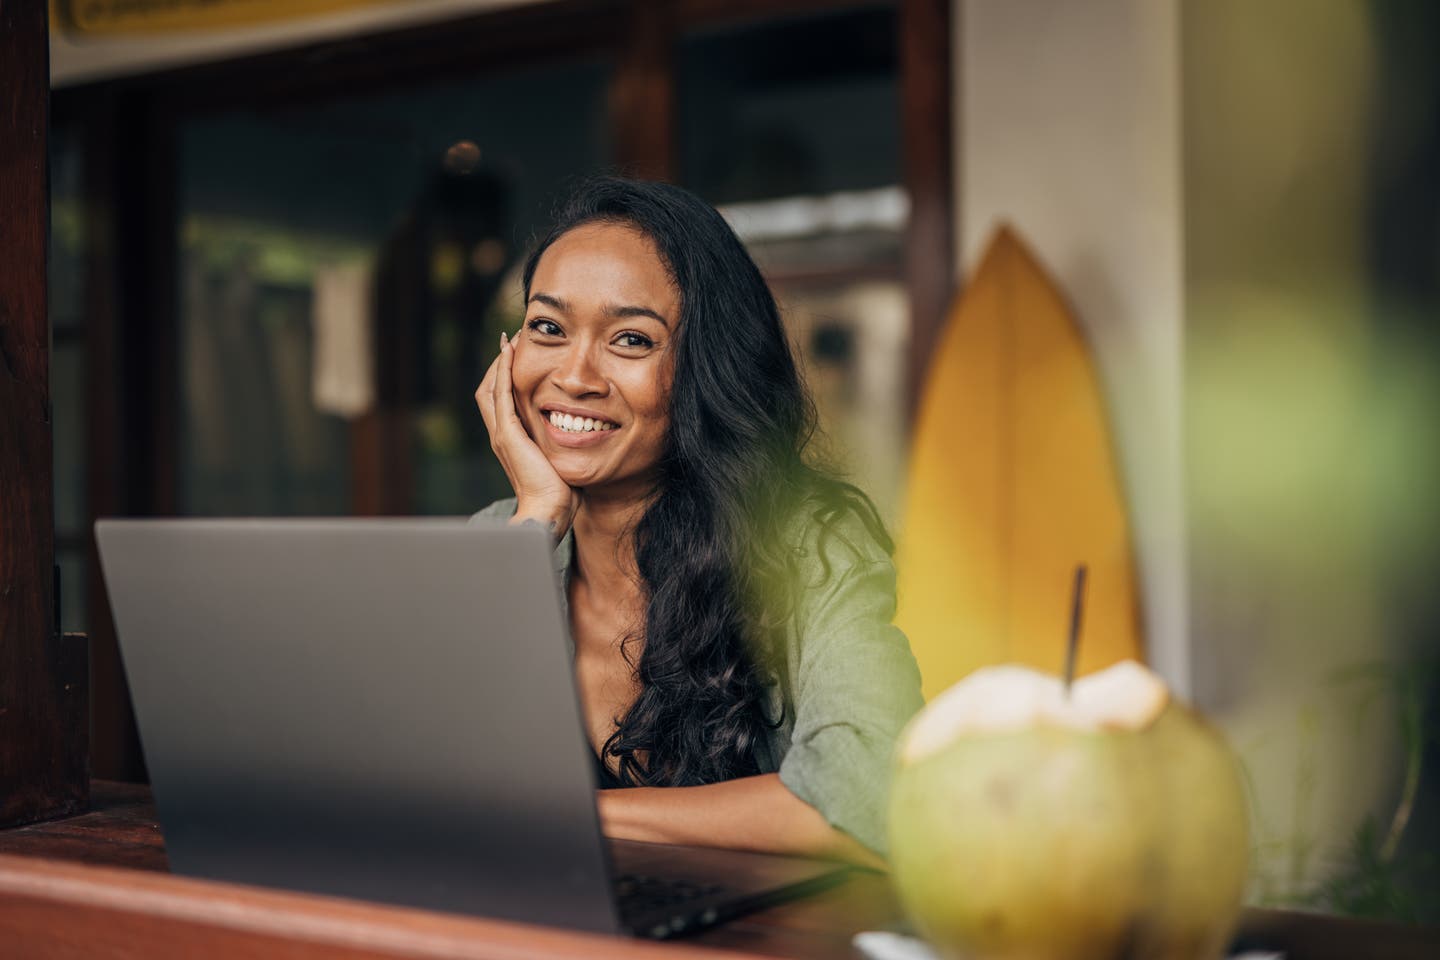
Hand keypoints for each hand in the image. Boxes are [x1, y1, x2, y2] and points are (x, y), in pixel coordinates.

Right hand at [475, 331, 579, 538]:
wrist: (549, 511)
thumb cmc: (561, 493)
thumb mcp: (561, 459)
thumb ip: (563, 444)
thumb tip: (584, 432)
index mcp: (511, 440)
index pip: (501, 400)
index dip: (506, 377)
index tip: (519, 356)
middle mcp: (501, 434)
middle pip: (489, 389)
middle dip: (500, 364)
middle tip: (512, 339)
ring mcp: (502, 433)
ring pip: (490, 387)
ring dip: (500, 361)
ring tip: (511, 339)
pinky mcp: (508, 433)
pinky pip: (500, 393)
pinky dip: (503, 370)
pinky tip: (510, 351)